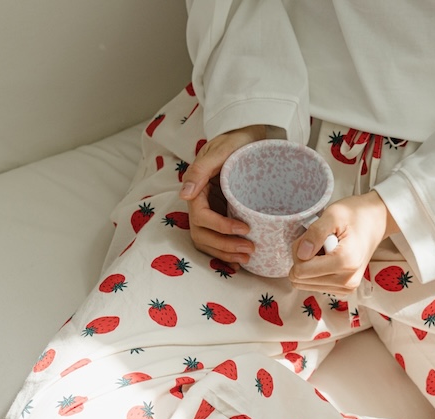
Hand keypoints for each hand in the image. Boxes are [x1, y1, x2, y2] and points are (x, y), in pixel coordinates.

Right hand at [179, 125, 265, 265]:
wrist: (250, 139)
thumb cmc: (236, 141)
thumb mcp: (221, 150)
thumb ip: (201, 170)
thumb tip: (184, 194)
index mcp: (198, 189)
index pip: (201, 217)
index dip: (221, 227)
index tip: (244, 228)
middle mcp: (202, 204)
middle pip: (202, 235)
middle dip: (223, 246)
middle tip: (249, 250)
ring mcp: (211, 212)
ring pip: (207, 242)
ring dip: (224, 254)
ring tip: (247, 258)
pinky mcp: (222, 217)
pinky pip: (217, 242)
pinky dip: (225, 255)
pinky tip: (238, 263)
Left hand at [289, 191, 398, 294]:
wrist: (375, 223)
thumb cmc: (355, 215)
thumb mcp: (334, 214)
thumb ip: (315, 233)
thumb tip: (301, 255)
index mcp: (345, 262)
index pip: (301, 271)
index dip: (299, 250)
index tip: (311, 237)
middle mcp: (347, 281)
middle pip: (300, 278)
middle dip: (303, 258)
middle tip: (318, 242)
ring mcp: (346, 288)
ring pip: (305, 283)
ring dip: (309, 264)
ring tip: (325, 249)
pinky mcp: (344, 290)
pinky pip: (315, 285)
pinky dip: (316, 271)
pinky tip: (328, 258)